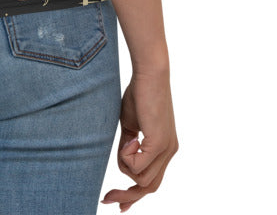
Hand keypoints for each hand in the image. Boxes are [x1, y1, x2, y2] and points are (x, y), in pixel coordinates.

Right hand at [101, 70, 178, 210]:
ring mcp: (166, 149)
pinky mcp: (159, 143)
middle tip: (107, 199)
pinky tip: (129, 137)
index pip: (152, 182)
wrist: (149, 74)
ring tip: (125, 139)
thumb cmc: (139, 93)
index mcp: (164, 148)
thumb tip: (123, 162)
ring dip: (125, 164)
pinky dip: (127, 156)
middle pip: (149, 187)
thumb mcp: (131, 125)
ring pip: (142, 178)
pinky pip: (138, 165)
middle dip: (127, 196)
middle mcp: (169, 152)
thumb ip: (129, 146)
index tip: (117, 205)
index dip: (134, 196)